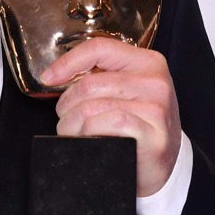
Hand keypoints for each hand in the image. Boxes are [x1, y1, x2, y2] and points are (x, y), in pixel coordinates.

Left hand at [41, 37, 180, 195]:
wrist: (166, 166)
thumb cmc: (139, 127)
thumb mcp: (126, 92)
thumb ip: (100, 77)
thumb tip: (54, 75)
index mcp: (147, 62)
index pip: (99, 48)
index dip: (67, 62)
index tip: (48, 78)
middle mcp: (155, 81)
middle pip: (88, 84)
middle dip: (66, 106)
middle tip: (67, 121)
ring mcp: (156, 108)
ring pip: (91, 108)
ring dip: (72, 125)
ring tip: (76, 134)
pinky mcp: (152, 134)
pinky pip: (106, 125)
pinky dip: (90, 135)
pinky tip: (92, 142)